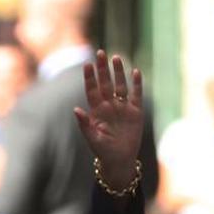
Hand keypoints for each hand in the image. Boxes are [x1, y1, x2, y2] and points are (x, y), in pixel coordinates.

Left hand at [74, 50, 143, 188]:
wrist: (120, 160)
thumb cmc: (103, 151)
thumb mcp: (92, 138)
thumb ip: (84, 124)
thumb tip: (76, 109)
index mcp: (96, 110)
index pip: (92, 90)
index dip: (90, 78)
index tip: (87, 64)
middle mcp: (109, 105)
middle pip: (105, 83)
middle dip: (103, 69)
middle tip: (100, 53)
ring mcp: (122, 107)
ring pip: (120, 85)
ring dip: (118, 72)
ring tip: (116, 58)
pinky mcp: (135, 112)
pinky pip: (136, 95)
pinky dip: (137, 84)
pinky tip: (136, 72)